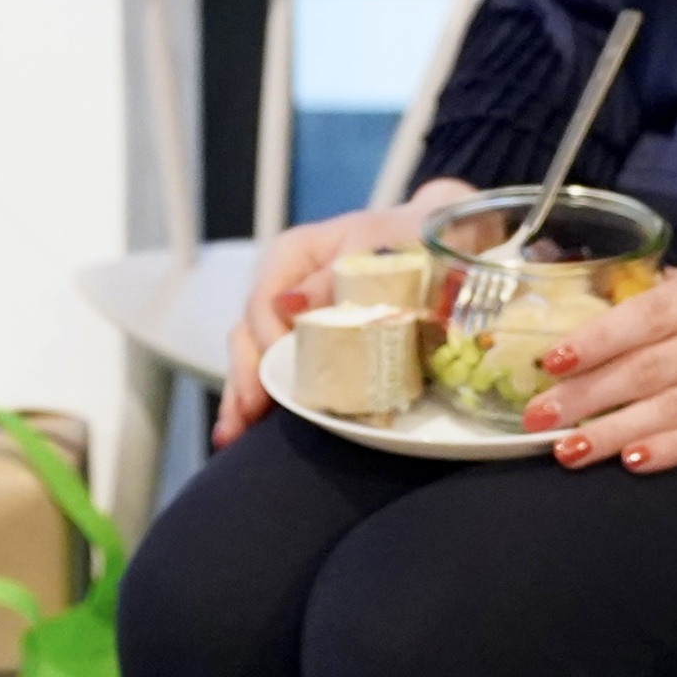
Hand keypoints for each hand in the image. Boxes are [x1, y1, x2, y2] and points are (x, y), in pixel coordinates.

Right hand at [217, 179, 473, 440]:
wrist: (444, 244)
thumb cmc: (411, 240)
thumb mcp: (376, 253)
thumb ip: (330, 281)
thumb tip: (286, 307)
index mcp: (294, 255)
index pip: (263, 301)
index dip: (269, 341)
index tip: (285, 375)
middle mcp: (285, 286)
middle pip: (250, 332)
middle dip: (245, 377)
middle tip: (246, 418)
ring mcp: (292, 317)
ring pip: (254, 355)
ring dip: (243, 394)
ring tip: (232, 436)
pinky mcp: (308, 343)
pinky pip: (276, 368)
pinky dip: (261, 396)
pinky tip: (246, 428)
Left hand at [528, 255, 676, 473]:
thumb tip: (611, 303)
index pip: (647, 314)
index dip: (595, 339)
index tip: (549, 360)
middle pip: (649, 366)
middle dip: (587, 394)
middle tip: (537, 416)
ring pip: (673, 407)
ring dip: (615, 430)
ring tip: (568, 448)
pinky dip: (674, 449)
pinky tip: (636, 460)